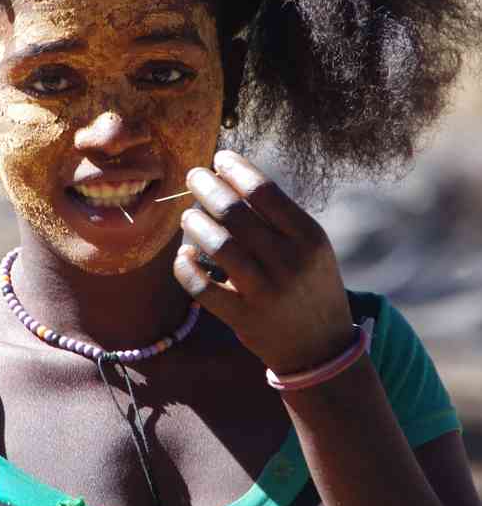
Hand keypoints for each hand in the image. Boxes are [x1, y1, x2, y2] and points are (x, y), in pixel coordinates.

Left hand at [173, 149, 353, 372]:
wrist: (321, 347)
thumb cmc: (310, 283)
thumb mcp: (311, 246)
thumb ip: (278, 216)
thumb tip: (230, 177)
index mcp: (309, 238)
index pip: (265, 192)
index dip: (236, 169)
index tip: (219, 158)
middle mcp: (289, 262)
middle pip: (235, 213)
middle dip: (207, 187)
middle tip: (193, 175)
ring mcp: (266, 292)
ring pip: (217, 245)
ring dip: (195, 223)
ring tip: (187, 215)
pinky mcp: (244, 318)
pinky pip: (202, 288)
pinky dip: (186, 268)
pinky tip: (183, 256)